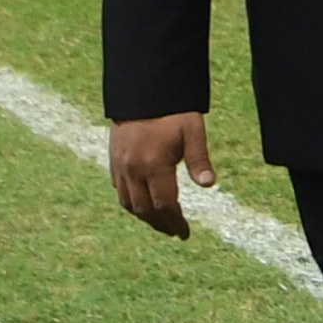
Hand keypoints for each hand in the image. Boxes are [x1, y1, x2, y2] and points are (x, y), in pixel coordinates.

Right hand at [108, 112, 214, 236]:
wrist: (143, 89)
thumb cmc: (172, 110)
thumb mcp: (193, 131)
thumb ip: (199, 159)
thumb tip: (209, 184)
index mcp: (154, 165)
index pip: (164, 205)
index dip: (175, 222)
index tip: (185, 233)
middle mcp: (133, 169)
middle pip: (144, 210)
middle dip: (160, 224)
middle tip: (174, 231)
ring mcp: (119, 165)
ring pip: (128, 203)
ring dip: (144, 216)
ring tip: (160, 222)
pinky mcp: (113, 159)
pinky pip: (119, 189)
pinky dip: (130, 202)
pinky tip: (142, 203)